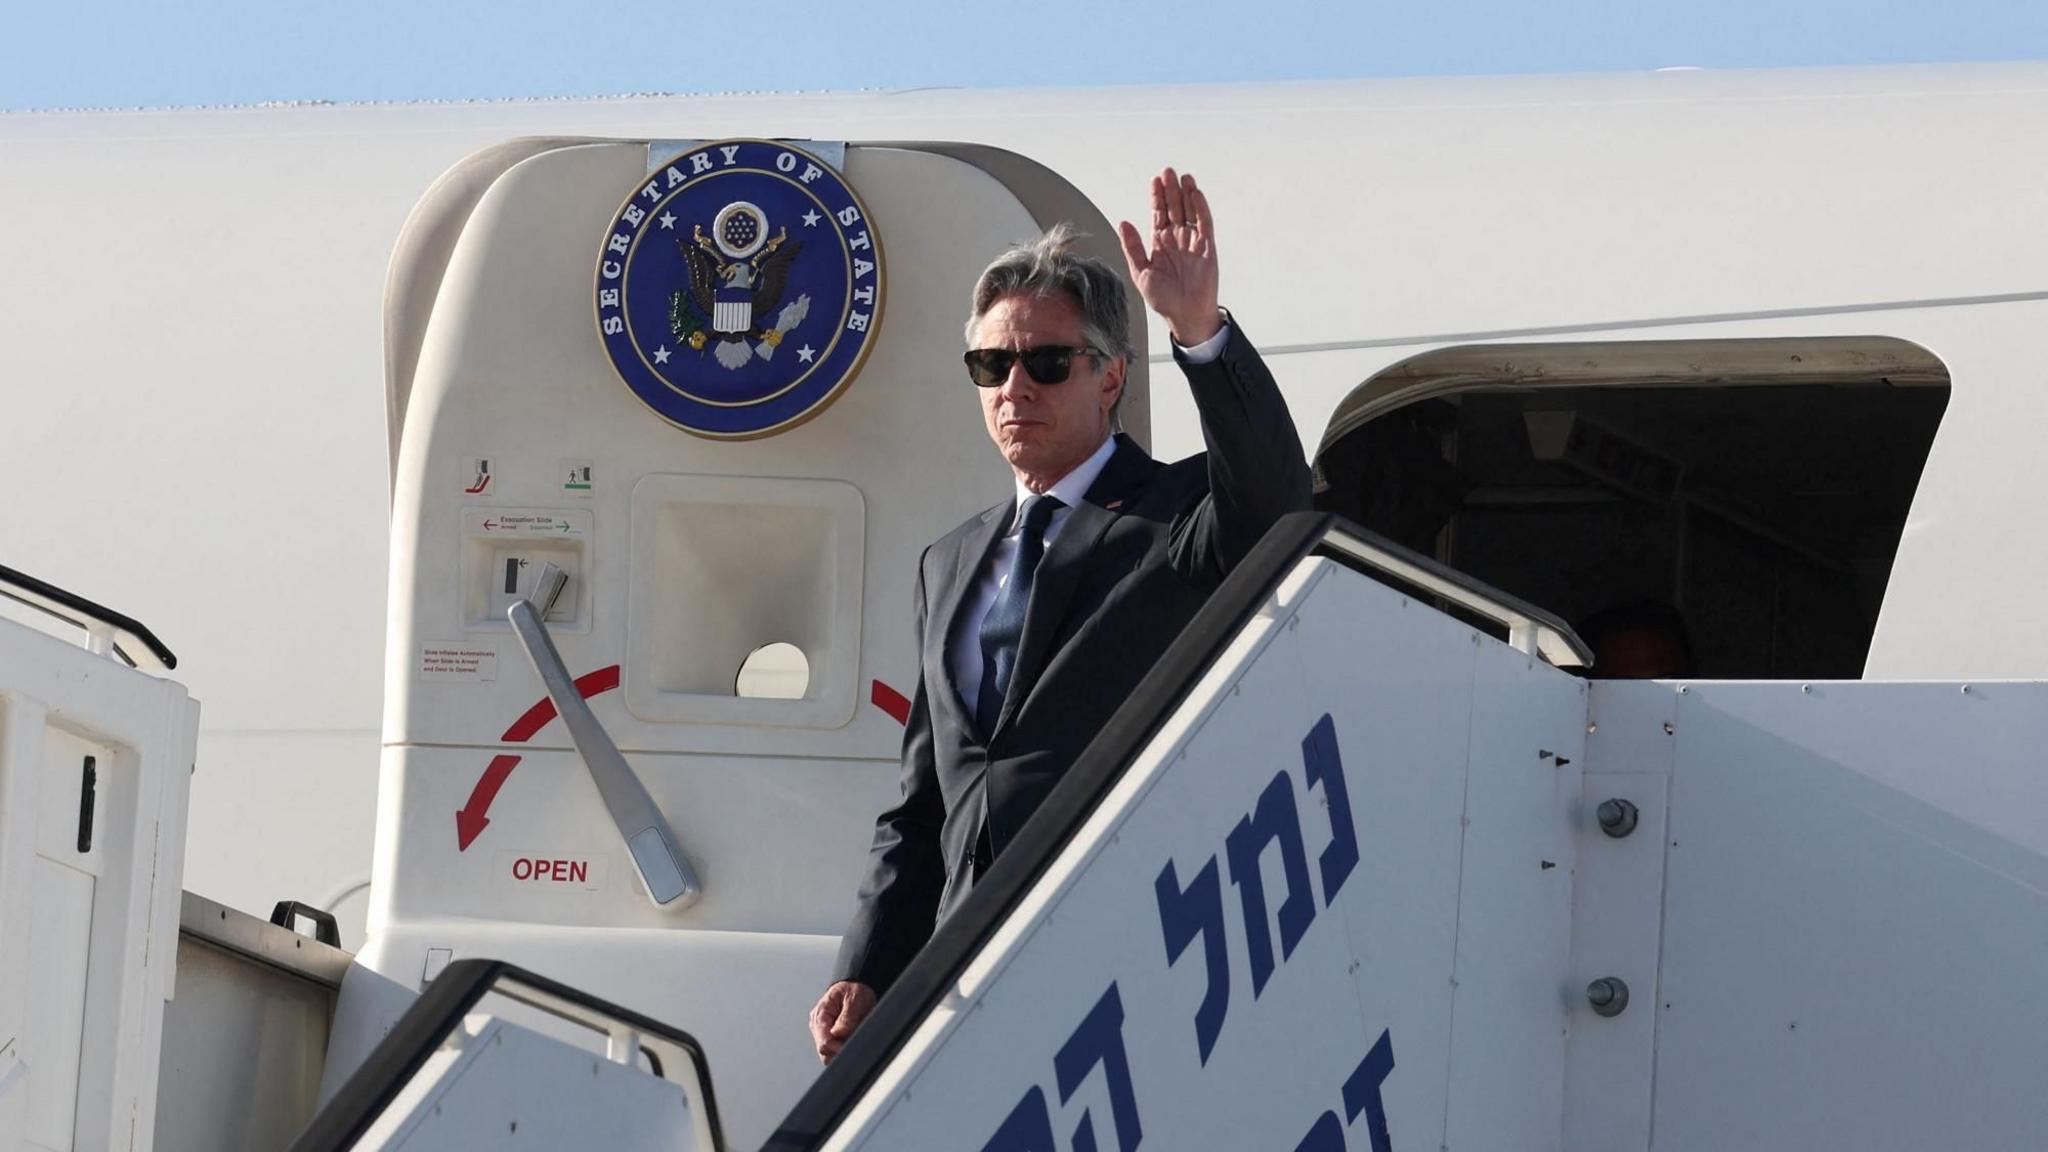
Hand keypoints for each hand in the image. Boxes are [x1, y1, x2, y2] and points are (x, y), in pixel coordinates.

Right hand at [809, 980, 877, 1062]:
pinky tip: (853, 1039)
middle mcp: (818, 1026)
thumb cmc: (854, 989)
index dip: (838, 1049)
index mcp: (820, 1015)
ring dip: (843, 1050)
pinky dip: (845, 1048)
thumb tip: (838, 1034)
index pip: (824, 1043)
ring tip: (855, 1036)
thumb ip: (847, 1017)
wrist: (855, 987)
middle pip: (825, 1053)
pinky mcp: (831, 1038)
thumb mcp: (854, 998)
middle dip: (841, 1051)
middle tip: (857, 1041)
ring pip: (830, 1055)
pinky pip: (835, 1051)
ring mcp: (823, 1033)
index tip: (853, 1046)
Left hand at [1117, 167, 1220, 346]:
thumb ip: (1132, 247)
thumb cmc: (1163, 299)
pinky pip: (1204, 224)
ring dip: (1186, 194)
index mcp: (1159, 244)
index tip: (1155, 180)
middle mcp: (1176, 239)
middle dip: (1170, 190)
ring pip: (1189, 212)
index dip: (1156, 197)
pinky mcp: (1207, 248)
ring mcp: (1192, 242)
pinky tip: (1196, 194)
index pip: (1158, 214)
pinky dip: (1201, 208)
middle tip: (1167, 171)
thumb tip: (1123, 222)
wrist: (1184, 315)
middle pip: (1174, 208)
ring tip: (1183, 176)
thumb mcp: (1141, 272)